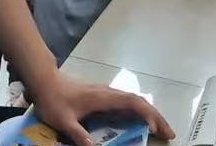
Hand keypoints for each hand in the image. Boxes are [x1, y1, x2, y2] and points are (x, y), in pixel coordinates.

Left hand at [33, 73, 175, 145]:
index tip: (155, 128)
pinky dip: (139, 112)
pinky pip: (127, 103)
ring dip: (149, 114)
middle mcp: (109, 93)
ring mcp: (107, 93)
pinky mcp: (103, 96)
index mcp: (103, 98)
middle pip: (139, 102)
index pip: (132, 102)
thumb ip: (79, 135)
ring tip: (160, 130)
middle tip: (169, 134)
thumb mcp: (63, 121)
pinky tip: (141, 122)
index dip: (146, 114)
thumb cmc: (54, 100)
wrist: (45, 81)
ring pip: (134, 101)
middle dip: (156, 116)